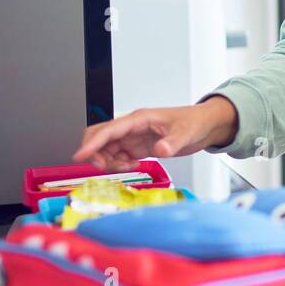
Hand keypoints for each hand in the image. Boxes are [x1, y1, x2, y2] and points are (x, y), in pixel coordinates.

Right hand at [72, 96, 238, 171]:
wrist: (204, 126)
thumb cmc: (194, 122)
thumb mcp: (185, 133)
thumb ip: (172, 143)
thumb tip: (160, 151)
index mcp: (139, 119)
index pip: (109, 130)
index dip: (92, 143)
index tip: (79, 155)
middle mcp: (132, 127)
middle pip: (100, 137)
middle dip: (95, 152)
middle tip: (103, 167)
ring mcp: (134, 137)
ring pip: (107, 148)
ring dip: (108, 160)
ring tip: (126, 167)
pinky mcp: (138, 147)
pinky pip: (118, 156)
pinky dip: (119, 164)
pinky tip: (132, 166)